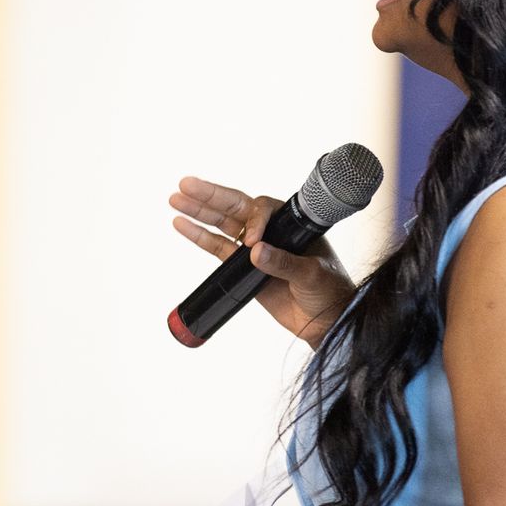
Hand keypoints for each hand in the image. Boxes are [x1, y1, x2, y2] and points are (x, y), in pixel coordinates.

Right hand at [170, 176, 356, 346]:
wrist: (326, 320)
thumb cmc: (329, 290)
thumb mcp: (311, 274)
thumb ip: (284, 263)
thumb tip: (255, 252)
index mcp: (290, 223)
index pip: (263, 210)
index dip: (254, 221)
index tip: (251, 243)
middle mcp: (270, 229)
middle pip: (235, 207)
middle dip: (210, 195)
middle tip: (186, 184)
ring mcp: (254, 247)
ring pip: (222, 224)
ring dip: (199, 211)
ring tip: (175, 199)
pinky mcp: (243, 267)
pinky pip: (217, 248)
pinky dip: (199, 237)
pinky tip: (181, 224)